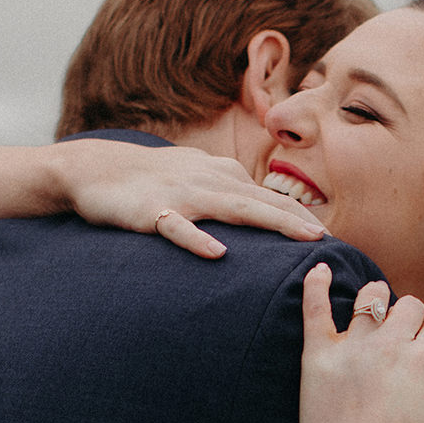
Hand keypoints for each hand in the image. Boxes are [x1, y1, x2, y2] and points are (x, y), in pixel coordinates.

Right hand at [60, 139, 325, 257]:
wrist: (93, 169)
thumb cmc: (149, 176)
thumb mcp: (196, 175)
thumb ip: (229, 189)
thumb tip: (263, 207)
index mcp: (221, 174)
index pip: (269, 197)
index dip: (300, 215)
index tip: (329, 239)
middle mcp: (209, 180)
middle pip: (262, 201)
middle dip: (298, 220)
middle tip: (329, 240)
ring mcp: (182, 195)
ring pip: (234, 208)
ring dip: (272, 221)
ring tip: (304, 238)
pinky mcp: (153, 211)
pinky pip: (178, 228)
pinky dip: (197, 239)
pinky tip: (217, 253)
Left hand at [297, 264, 423, 422]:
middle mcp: (391, 346)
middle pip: (408, 307)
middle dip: (410, 321)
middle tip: (402, 344)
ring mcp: (352, 347)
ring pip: (370, 298)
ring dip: (377, 298)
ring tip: (374, 305)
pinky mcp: (317, 357)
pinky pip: (315, 308)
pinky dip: (315, 284)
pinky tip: (318, 268)